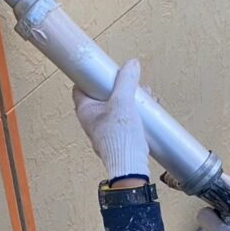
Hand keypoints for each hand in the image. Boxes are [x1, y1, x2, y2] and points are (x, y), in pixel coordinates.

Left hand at [73, 60, 149, 180]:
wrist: (131, 165)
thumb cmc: (120, 138)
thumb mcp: (123, 103)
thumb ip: (126, 82)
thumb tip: (131, 65)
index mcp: (86, 110)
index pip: (81, 87)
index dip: (90, 76)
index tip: (102, 68)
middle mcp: (93, 119)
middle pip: (102, 94)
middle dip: (119, 85)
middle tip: (130, 79)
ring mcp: (106, 127)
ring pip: (117, 105)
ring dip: (131, 97)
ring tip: (145, 93)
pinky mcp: (119, 134)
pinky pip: (126, 116)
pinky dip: (136, 109)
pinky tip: (149, 106)